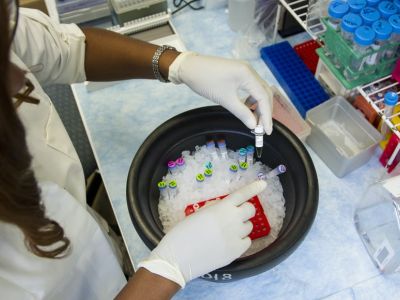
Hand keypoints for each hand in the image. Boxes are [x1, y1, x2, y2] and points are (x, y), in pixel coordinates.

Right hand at [138, 180, 266, 287]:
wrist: (178, 258)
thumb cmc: (183, 233)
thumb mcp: (198, 214)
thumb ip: (214, 208)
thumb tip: (224, 207)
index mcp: (221, 208)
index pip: (242, 194)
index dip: (253, 188)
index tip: (263, 183)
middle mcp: (232, 219)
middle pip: (250, 209)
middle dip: (244, 210)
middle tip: (235, 215)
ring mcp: (236, 236)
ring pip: (248, 226)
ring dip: (241, 226)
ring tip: (226, 232)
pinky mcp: (237, 251)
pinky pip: (246, 242)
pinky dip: (240, 241)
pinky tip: (228, 243)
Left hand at [168, 52, 273, 133]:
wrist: (189, 67)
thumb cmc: (206, 81)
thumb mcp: (224, 99)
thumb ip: (242, 113)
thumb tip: (253, 125)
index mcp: (248, 75)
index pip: (264, 97)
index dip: (267, 116)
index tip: (266, 131)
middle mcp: (249, 71)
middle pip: (265, 93)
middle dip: (265, 111)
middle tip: (262, 128)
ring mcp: (244, 71)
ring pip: (259, 90)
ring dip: (259, 105)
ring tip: (254, 120)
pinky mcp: (238, 73)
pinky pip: (251, 87)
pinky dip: (251, 99)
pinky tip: (246, 107)